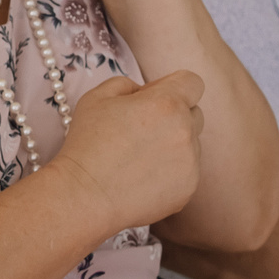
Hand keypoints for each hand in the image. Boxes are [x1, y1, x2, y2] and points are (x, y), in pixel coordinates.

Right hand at [51, 70, 204, 235]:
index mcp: (166, 103)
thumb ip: (129, 84)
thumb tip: (145, 92)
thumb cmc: (86, 144)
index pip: (192, 83)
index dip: (173, 87)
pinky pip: (186, 172)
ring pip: (191, 145)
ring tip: (137, 159)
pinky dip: (169, 173)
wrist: (83, 195)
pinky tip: (141, 177)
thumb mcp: (98, 97)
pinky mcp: (187, 189)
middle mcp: (185, 132)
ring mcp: (190, 163)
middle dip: (174, 116)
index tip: (154, 98)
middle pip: (195, 114)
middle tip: (142, 130)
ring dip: (172, 146)